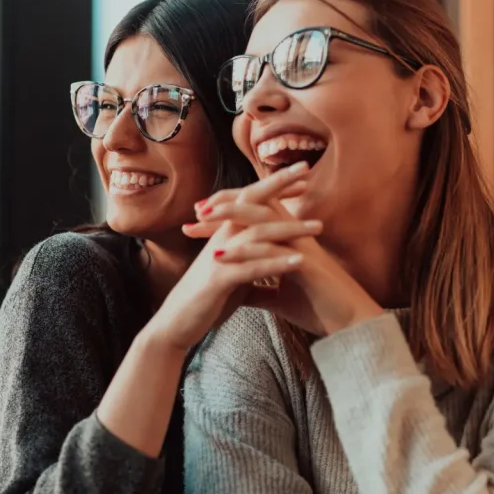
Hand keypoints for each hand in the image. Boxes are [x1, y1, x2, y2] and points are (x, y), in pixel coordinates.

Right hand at [144, 162, 320, 351]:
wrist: (175, 324)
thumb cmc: (205, 299)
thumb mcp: (230, 272)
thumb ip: (248, 259)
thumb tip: (269, 253)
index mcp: (225, 234)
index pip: (250, 201)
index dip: (274, 187)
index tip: (302, 178)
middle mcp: (221, 239)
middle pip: (250, 202)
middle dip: (278, 184)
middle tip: (306, 169)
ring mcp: (219, 258)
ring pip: (257, 234)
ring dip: (290, 228)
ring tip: (318, 226)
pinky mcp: (219, 281)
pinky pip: (252, 268)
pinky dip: (277, 263)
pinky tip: (301, 261)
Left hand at [186, 178, 383, 336]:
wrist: (350, 327)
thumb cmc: (320, 309)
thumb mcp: (280, 299)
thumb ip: (259, 290)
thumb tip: (238, 291)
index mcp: (290, 239)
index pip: (257, 214)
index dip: (230, 211)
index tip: (201, 216)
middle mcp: (296, 236)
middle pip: (258, 205)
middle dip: (226, 203)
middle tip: (196, 208)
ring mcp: (302, 247)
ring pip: (262, 219)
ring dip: (229, 218)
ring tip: (201, 220)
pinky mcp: (306, 265)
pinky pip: (271, 250)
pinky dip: (244, 250)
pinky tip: (221, 254)